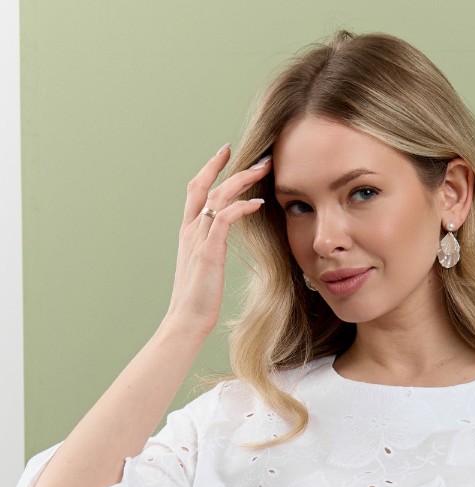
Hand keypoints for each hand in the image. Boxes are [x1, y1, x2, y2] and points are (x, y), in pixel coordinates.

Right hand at [163, 145, 271, 337]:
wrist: (186, 320)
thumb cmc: (198, 299)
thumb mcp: (204, 266)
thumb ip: (211, 246)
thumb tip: (221, 240)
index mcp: (188, 232)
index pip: (196, 189)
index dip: (210, 168)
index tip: (226, 152)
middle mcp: (190, 230)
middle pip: (204, 185)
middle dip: (227, 165)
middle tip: (255, 154)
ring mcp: (197, 240)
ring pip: (217, 197)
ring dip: (241, 180)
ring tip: (263, 169)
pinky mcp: (208, 252)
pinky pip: (224, 219)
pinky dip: (241, 208)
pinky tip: (258, 204)